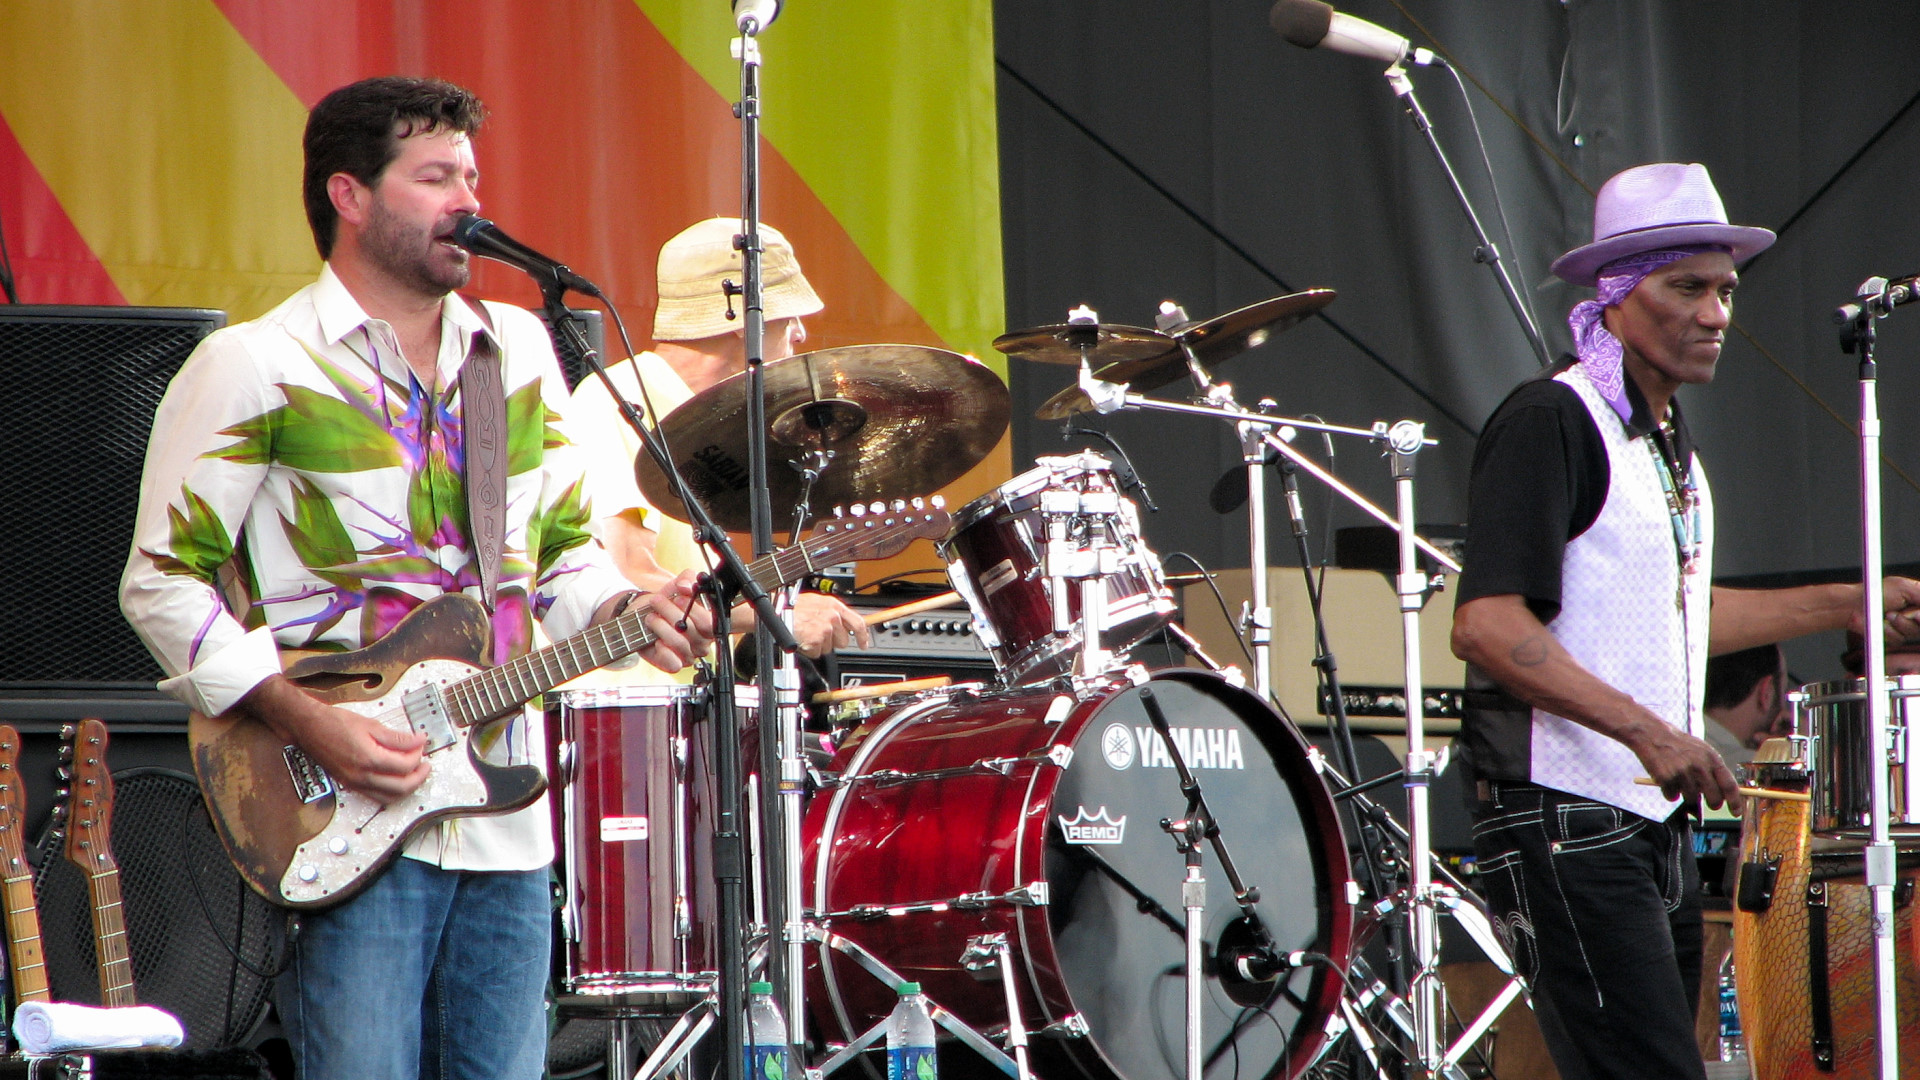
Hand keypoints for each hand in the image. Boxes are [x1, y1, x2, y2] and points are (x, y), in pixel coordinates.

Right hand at [235, 675, 429, 801]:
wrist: (308, 727)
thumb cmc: (335, 723)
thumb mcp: (371, 724)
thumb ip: (397, 737)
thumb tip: (418, 740)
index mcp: (368, 759)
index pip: (404, 765)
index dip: (418, 754)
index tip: (422, 743)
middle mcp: (361, 776)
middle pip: (401, 787)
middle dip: (419, 776)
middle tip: (426, 763)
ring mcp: (355, 783)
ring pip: (389, 797)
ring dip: (407, 787)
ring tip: (415, 773)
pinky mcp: (350, 784)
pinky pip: (376, 796)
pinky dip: (391, 791)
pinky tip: (397, 779)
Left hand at [632, 570, 716, 672]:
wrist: (643, 615)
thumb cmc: (666, 603)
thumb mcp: (677, 585)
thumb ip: (686, 579)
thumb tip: (685, 586)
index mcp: (709, 623)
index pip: (710, 622)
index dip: (695, 610)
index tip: (679, 597)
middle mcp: (702, 641)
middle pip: (692, 631)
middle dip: (671, 613)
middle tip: (658, 601)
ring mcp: (689, 654)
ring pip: (681, 644)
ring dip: (662, 627)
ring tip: (651, 617)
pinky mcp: (674, 664)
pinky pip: (674, 663)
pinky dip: (663, 651)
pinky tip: (655, 640)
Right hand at [789, 593, 871, 657]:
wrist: (777, 612)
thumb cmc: (791, 606)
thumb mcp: (816, 602)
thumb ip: (831, 611)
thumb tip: (841, 622)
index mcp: (834, 606)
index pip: (857, 623)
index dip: (862, 636)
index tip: (864, 643)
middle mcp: (832, 617)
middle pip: (843, 640)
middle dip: (833, 641)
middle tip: (819, 635)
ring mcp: (825, 629)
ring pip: (829, 648)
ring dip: (819, 645)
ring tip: (807, 634)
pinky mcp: (816, 640)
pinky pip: (817, 653)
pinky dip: (809, 650)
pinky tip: (803, 639)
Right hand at [1626, 709, 1742, 812]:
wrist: (1650, 733)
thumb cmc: (1678, 743)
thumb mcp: (1701, 750)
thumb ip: (1713, 769)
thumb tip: (1724, 792)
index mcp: (1711, 758)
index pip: (1729, 786)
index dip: (1735, 802)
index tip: (1736, 812)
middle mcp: (1699, 766)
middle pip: (1714, 798)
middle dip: (1713, 803)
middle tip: (1710, 802)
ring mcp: (1682, 773)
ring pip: (1691, 799)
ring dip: (1686, 794)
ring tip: (1679, 779)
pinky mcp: (1666, 778)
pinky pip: (1672, 796)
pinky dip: (1669, 792)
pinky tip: (1666, 779)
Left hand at [1877, 577, 1919, 644]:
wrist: (1852, 607)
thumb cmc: (1874, 593)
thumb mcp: (1904, 587)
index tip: (1917, 615)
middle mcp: (1917, 614)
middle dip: (1914, 618)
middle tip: (1904, 614)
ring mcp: (1907, 626)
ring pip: (1914, 632)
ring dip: (1900, 623)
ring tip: (1887, 615)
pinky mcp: (1896, 637)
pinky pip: (1899, 639)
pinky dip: (1889, 631)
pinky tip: (1881, 624)